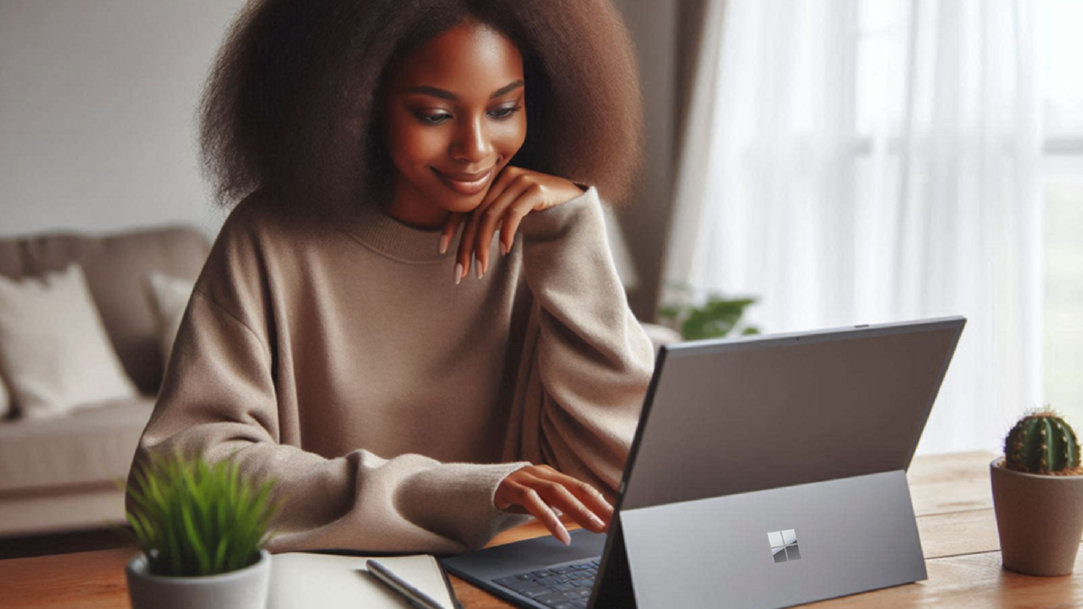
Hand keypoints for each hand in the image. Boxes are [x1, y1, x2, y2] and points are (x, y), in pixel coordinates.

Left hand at [440, 166, 582, 282]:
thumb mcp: (510, 213)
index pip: (467, 204)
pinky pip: (514, 213)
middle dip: (466, 246)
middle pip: (476, 214)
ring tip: (480, 269)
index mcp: (494, 180)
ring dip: (482, 247)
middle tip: (461, 271)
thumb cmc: (540, 210)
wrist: (575, 202)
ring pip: (491, 216)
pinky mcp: (537, 188)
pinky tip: (503, 251)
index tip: (442, 249)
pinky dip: (506, 234)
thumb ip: (491, 218)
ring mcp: (520, 180)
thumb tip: (464, 242)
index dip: (452, 226)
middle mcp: (504, 176)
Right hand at [494, 464, 613, 545]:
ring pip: (557, 492)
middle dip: (597, 506)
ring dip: (579, 510)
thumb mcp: (540, 500)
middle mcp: (542, 474)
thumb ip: (562, 505)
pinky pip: (532, 502)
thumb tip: (593, 518)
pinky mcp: (510, 488)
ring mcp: (526, 479)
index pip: (582, 488)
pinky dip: (549, 519)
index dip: (601, 502)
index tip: (618, 516)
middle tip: (613, 522)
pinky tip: (562, 535)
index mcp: (552, 475)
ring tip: (594, 526)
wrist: (477, 489)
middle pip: (576, 487)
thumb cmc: (514, 497)